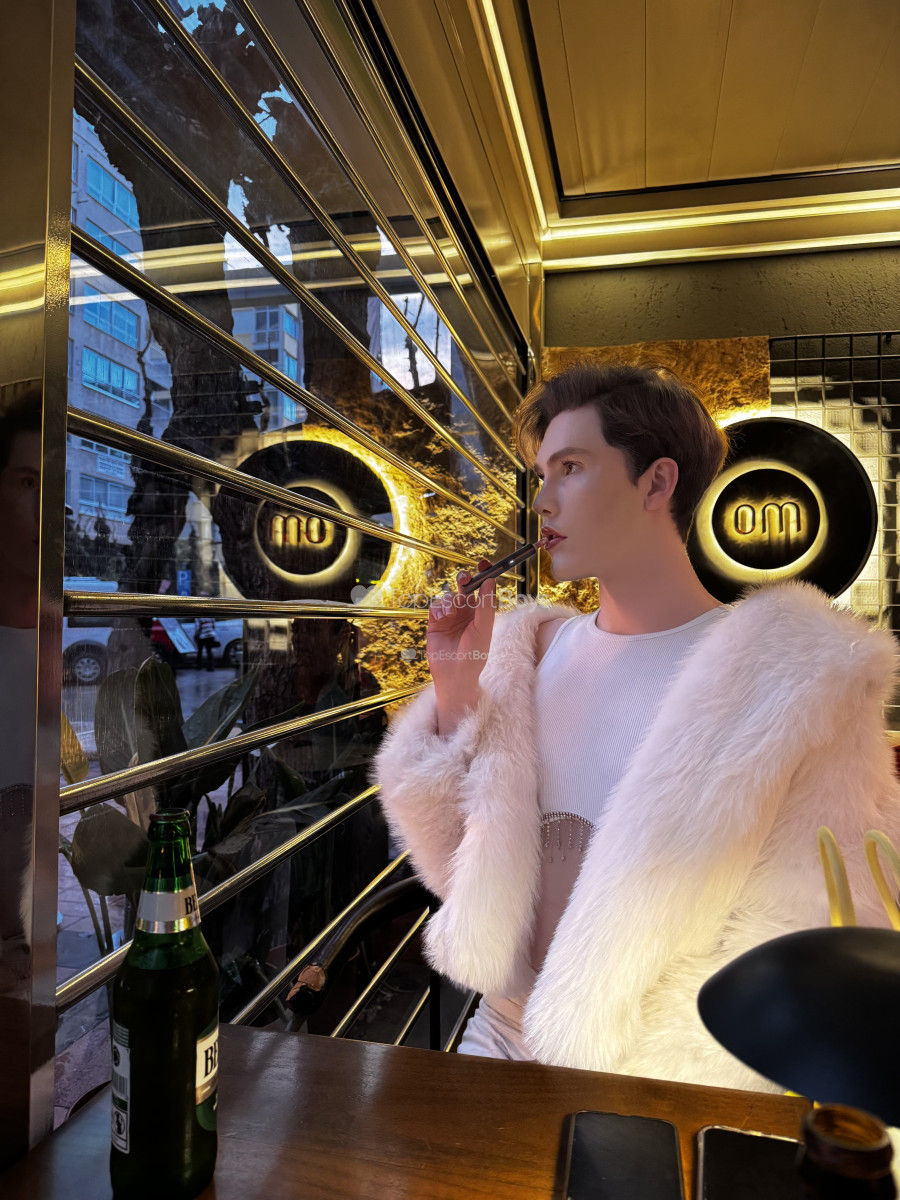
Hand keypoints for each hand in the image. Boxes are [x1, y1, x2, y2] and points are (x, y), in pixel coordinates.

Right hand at [427, 558, 496, 735]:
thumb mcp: (483, 628)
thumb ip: (486, 604)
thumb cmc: (475, 654)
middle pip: (464, 588)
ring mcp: (450, 616)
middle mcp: (466, 612)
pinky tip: (442, 617)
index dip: (484, 574)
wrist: (455, 674)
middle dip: (464, 580)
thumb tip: (490, 580)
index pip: (483, 589)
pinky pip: (435, 606)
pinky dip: (438, 608)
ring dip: (450, 599)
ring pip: (448, 596)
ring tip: (451, 611)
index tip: (484, 563)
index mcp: (481, 612)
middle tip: (464, 577)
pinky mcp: (436, 622)